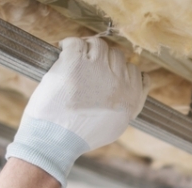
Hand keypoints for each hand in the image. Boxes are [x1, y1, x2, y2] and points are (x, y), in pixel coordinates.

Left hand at [6, 36, 148, 186]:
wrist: (55, 140)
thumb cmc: (81, 136)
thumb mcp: (117, 126)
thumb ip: (128, 106)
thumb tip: (131, 91)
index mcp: (131, 98)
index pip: (136, 71)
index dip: (120, 71)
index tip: (108, 73)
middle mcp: (118, 82)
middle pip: (118, 56)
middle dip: (104, 59)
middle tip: (88, 64)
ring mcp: (97, 70)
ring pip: (99, 45)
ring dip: (87, 48)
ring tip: (76, 56)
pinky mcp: (75, 64)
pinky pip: (76, 42)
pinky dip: (68, 44)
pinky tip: (62, 51)